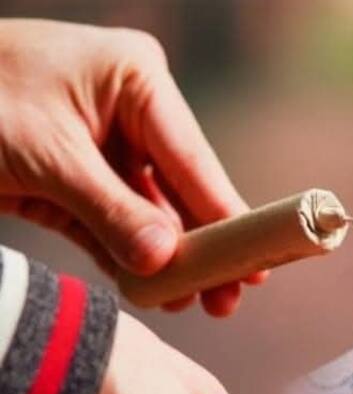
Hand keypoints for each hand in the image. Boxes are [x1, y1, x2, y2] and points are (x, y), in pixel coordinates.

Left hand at [0, 19, 265, 315]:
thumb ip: (110, 210)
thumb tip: (165, 260)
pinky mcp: (81, 176)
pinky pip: (114, 221)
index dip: (224, 212)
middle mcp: (132, 110)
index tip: (254, 258)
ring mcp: (108, 144)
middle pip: (180, 188)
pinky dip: (127, 255)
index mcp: (136, 80)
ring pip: (150, 210)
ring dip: (167, 258)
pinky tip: (152, 288)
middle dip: (201, 244)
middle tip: (229, 294)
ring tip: (193, 302)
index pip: (192, 158)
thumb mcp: (46, 157)